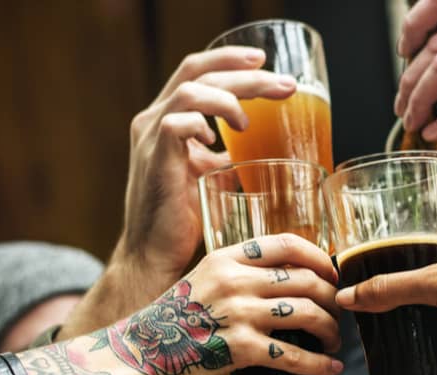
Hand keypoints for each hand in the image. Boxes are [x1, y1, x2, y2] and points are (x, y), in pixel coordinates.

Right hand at [103, 233, 342, 374]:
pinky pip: (293, 355)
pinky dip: (319, 363)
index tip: (332, 273)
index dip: (320, 258)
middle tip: (337, 313)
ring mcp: (237, 313)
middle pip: (306, 279)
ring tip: (334, 340)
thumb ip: (237, 273)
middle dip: (332, 298)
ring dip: (331, 329)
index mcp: (226, 257)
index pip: (287, 244)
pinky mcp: (238, 350)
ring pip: (307, 313)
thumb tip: (283, 279)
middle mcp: (234, 280)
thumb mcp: (202, 278)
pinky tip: (331, 369)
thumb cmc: (170, 319)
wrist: (134, 354)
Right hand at [121, 45, 297, 289]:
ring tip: (250, 120)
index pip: (196, 71)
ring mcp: (150, 137)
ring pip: (191, 90)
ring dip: (230, 97)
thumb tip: (262, 150)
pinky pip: (177, 123)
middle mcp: (153, 120)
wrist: (154, 254)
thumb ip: (226, 157)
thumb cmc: (182, 218)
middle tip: (285, 84)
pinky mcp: (155, 159)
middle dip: (245, 72)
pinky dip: (203, 123)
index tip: (264, 60)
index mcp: (166, 119)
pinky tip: (221, 140)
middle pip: (197, 72)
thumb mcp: (210, 176)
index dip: (228, 58)